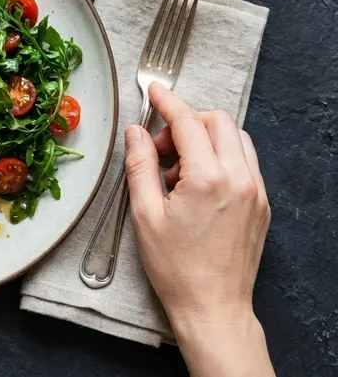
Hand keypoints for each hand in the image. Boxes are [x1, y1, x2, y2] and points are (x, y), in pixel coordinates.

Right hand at [124, 83, 272, 376]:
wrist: (212, 306)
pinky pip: (245, 162)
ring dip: (205, 138)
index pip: (188, 122)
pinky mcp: (261, 204)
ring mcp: (255, 191)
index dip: (167, 102)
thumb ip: (140, 166)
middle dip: (185, 122)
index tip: (154, 92)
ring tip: (177, 169)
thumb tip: (136, 133)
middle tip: (158, 148)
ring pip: (235, 138)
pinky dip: (221, 157)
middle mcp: (239, 179)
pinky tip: (196, 183)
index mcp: (208, 179)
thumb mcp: (144, 214)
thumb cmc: (176, 268)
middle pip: (217, 122)